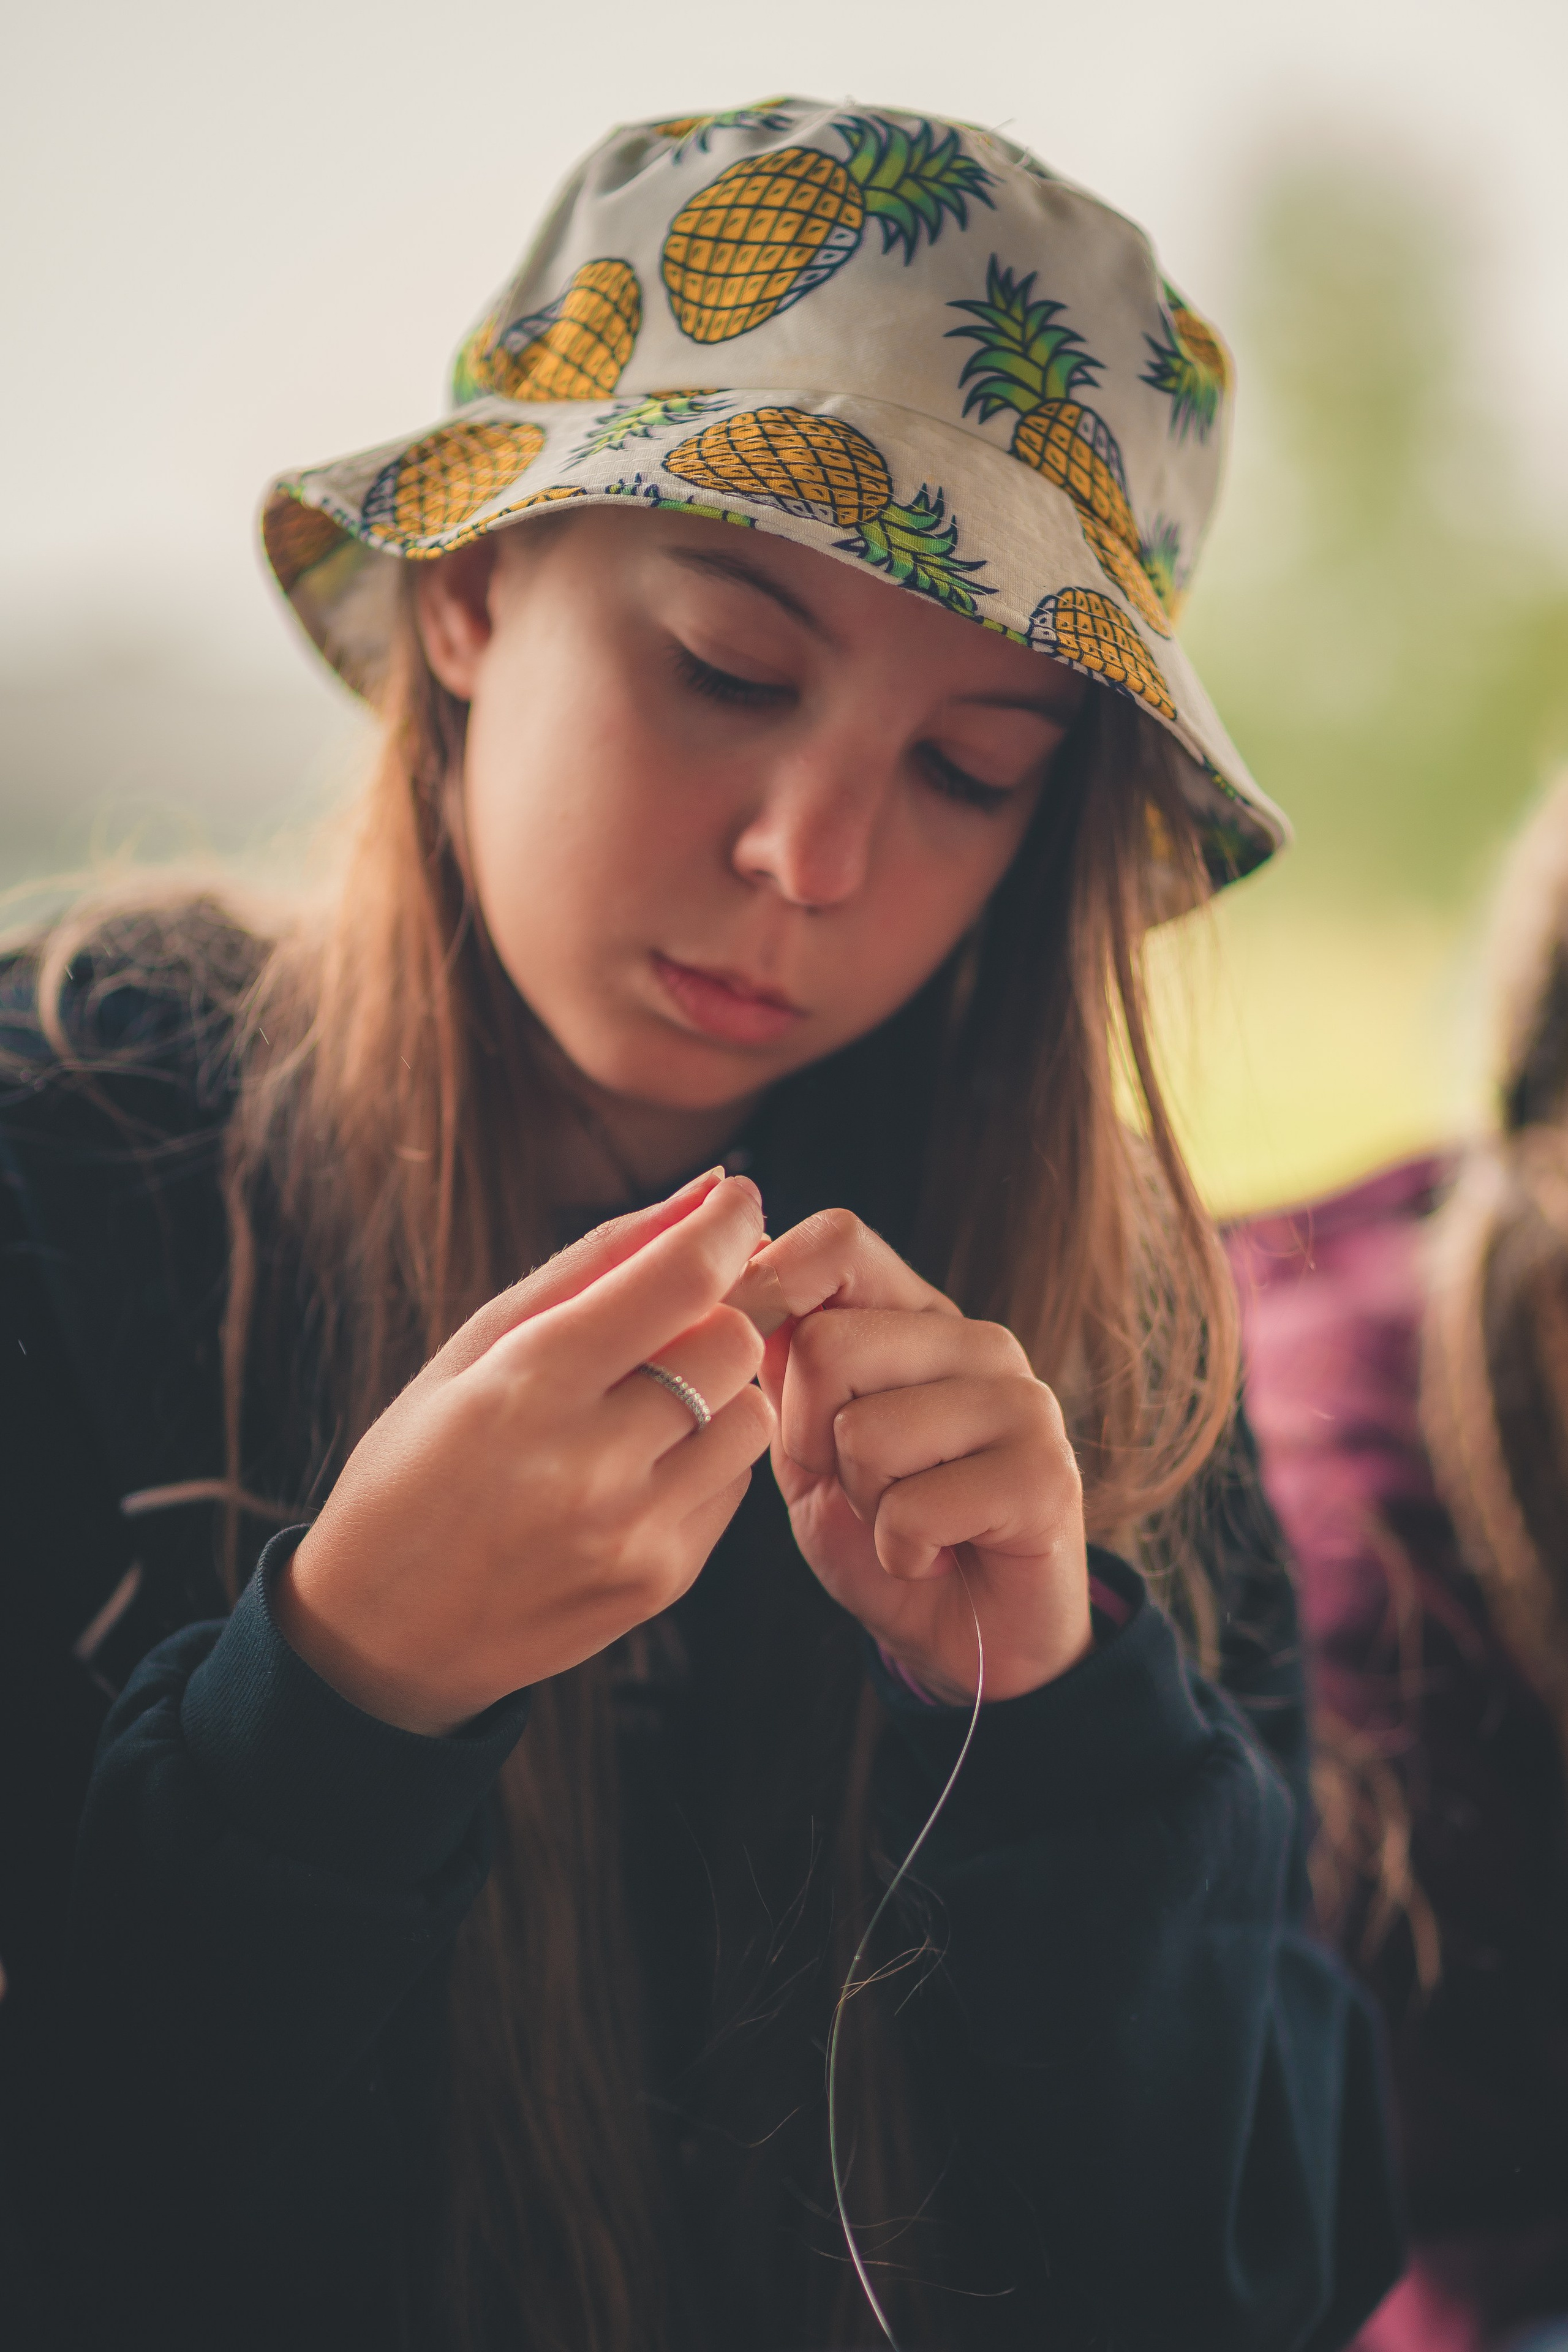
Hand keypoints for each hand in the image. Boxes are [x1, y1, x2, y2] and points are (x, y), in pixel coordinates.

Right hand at [275, 1170, 771, 1734]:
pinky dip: (702, 1456)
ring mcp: (632, 1532)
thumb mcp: (472, 1349)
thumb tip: (703, 1192)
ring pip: (749, 1415)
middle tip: (682, 1310)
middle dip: (721, 1309)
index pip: (680, 1280)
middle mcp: (588, 1463)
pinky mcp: (661, 1581)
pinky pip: (731, 1485)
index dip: (727, 1224)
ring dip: (718, 1388)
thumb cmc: (415, 1469)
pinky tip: (636, 1465)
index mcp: (527, 1386)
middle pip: (733, 1341)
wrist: (378, 1636)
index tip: (739, 1200)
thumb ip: (592, 1263)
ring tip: (648, 1399)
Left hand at [729, 1212, 1089, 1703]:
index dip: (768, 1290)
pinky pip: (914, 1507)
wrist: (972, 1639)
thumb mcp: (810, 1442)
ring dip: (863, 1502)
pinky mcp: (1047, 1476)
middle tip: (857, 1484)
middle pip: (829, 1343)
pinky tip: (937, 1556)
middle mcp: (978, 1341)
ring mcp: (1022, 1402)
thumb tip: (739, 1260)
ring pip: (866, 1430)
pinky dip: (901, 1552)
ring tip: (904, 1520)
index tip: (745, 1362)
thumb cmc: (884, 1533)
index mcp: (918, 1316)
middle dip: (808, 1436)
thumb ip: (784, 1362)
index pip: (838, 1240)